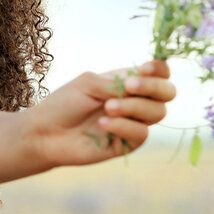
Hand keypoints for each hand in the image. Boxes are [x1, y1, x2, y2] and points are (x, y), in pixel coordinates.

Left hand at [31, 59, 174, 166]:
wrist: (45, 132)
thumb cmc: (63, 104)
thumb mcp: (89, 83)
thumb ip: (117, 83)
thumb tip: (139, 88)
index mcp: (126, 82)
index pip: (158, 73)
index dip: (159, 69)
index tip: (144, 69)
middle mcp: (134, 101)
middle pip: (168, 92)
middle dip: (153, 87)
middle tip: (128, 87)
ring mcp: (133, 123)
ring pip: (158, 113)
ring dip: (134, 106)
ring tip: (107, 107)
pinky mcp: (127, 144)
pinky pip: (142, 134)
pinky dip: (124, 126)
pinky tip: (102, 124)